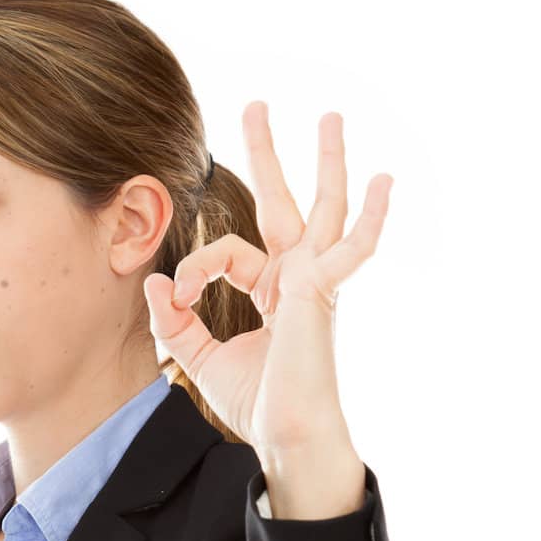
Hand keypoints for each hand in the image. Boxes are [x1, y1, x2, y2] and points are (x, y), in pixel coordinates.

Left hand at [144, 102, 391, 465]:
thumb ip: (176, 321)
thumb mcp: (200, 359)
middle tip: (256, 105)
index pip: (229, 253)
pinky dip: (370, 218)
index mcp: (272, 292)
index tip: (179, 295)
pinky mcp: (322, 290)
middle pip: (282, 204)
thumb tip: (158, 282)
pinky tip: (383, 183)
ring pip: (323, 210)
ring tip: (331, 117)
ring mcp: (315, 282)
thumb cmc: (256, 404)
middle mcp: (297, 280)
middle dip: (267, 154)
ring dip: (327, 162)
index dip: (197, 269)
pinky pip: (351, 249)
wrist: (285, 434)